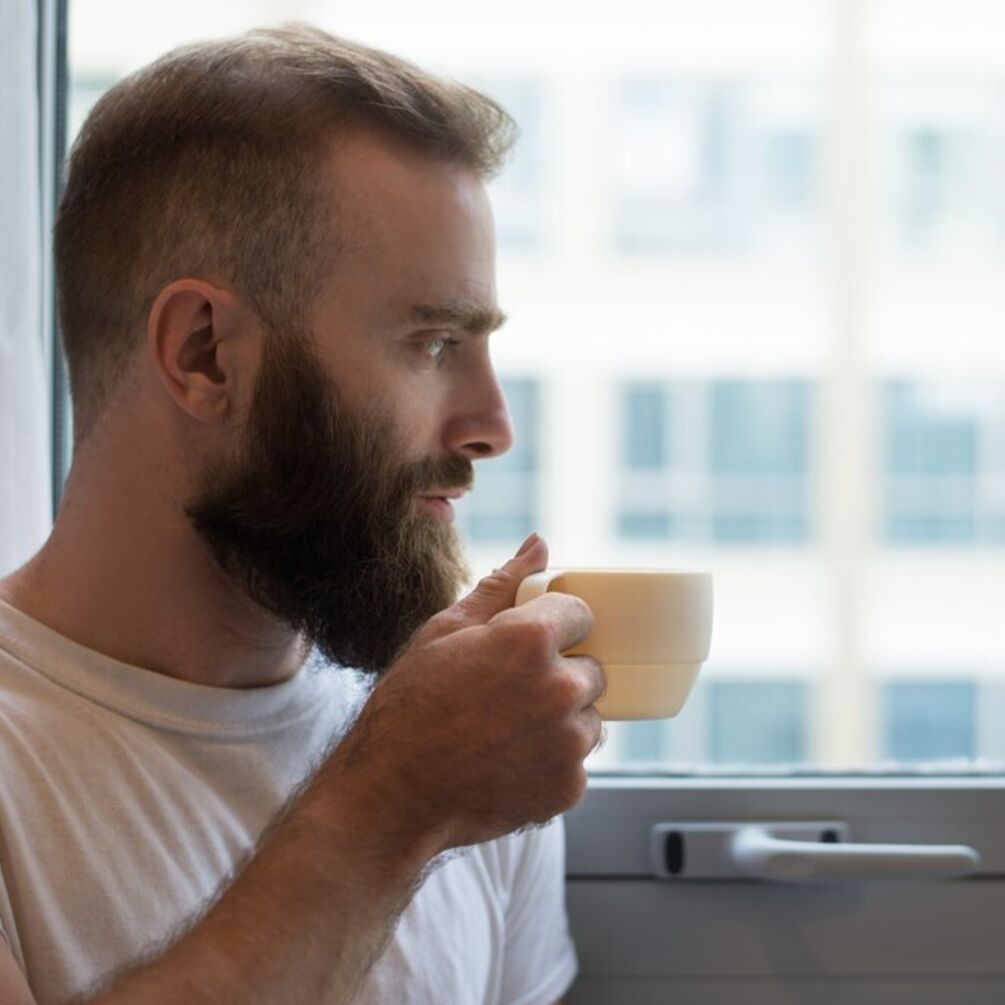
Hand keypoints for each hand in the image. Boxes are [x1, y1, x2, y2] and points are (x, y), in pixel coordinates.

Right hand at [334, 534, 605, 851]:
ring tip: (506, 732)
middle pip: (591, 669)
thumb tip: (539, 546)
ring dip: (562, 721)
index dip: (557, 626)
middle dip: (560, 675)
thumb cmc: (410, 705)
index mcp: (531, 640)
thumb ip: (501, 586)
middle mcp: (560, 688)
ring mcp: (569, 742)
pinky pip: (575, 763)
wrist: (391, 794)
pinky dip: (550, 764)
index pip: (582, 613)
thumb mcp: (444, 631)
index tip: (533, 644)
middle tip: (510, 694)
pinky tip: (507, 763)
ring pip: (588, 719)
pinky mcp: (569, 786)